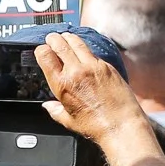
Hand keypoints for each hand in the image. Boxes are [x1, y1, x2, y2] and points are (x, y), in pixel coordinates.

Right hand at [40, 34, 150, 152]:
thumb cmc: (97, 126)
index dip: (41, 50)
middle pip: (59, 43)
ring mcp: (93, 67)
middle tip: (52, 40)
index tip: (43, 51)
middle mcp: (76, 71)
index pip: (44, 54)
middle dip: (53, 39)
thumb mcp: (69, 120)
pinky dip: (86, 50)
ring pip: (76, 42)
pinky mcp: (108, 67)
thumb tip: (48, 106)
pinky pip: (93, 53)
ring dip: (68, 38)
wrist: (123, 127)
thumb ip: (55, 110)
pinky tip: (85, 54)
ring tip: (66, 38)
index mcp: (62, 84)